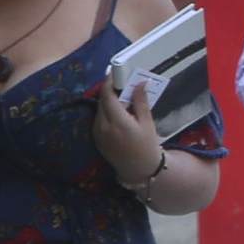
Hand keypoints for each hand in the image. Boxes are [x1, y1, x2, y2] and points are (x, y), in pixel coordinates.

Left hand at [92, 73, 164, 187]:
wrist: (138, 169)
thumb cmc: (146, 146)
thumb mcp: (147, 122)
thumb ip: (140, 101)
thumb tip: (139, 82)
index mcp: (117, 122)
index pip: (107, 96)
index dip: (109, 82)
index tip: (115, 73)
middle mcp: (103, 126)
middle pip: (102, 101)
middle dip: (110, 90)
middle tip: (122, 84)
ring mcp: (97, 133)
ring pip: (99, 109)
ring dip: (108, 101)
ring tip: (122, 99)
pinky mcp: (96, 137)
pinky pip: (98, 118)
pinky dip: (106, 111)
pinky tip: (118, 113)